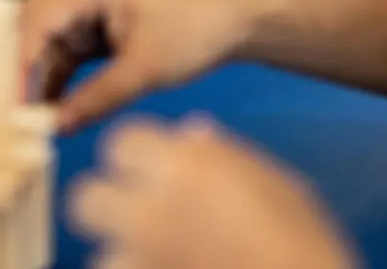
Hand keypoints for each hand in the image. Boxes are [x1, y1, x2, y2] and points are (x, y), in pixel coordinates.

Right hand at [19, 0, 255, 132]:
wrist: (233, 21)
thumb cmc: (195, 30)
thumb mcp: (144, 69)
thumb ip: (96, 99)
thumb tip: (54, 128)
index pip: (33, 23)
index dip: (16, 67)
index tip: (7, 108)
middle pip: (29, 31)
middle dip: (18, 75)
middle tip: (7, 120)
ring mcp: (83, 4)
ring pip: (41, 47)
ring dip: (35, 84)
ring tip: (26, 125)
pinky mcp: (91, 24)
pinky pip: (61, 55)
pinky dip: (55, 83)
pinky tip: (49, 114)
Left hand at [69, 114, 357, 268]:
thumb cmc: (301, 243)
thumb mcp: (273, 184)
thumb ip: (222, 155)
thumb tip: (193, 131)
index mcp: (187, 165)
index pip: (119, 143)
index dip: (134, 158)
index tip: (151, 173)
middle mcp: (153, 209)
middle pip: (85, 197)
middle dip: (105, 206)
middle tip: (137, 219)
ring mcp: (142, 258)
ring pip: (102, 256)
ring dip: (126, 258)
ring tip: (165, 260)